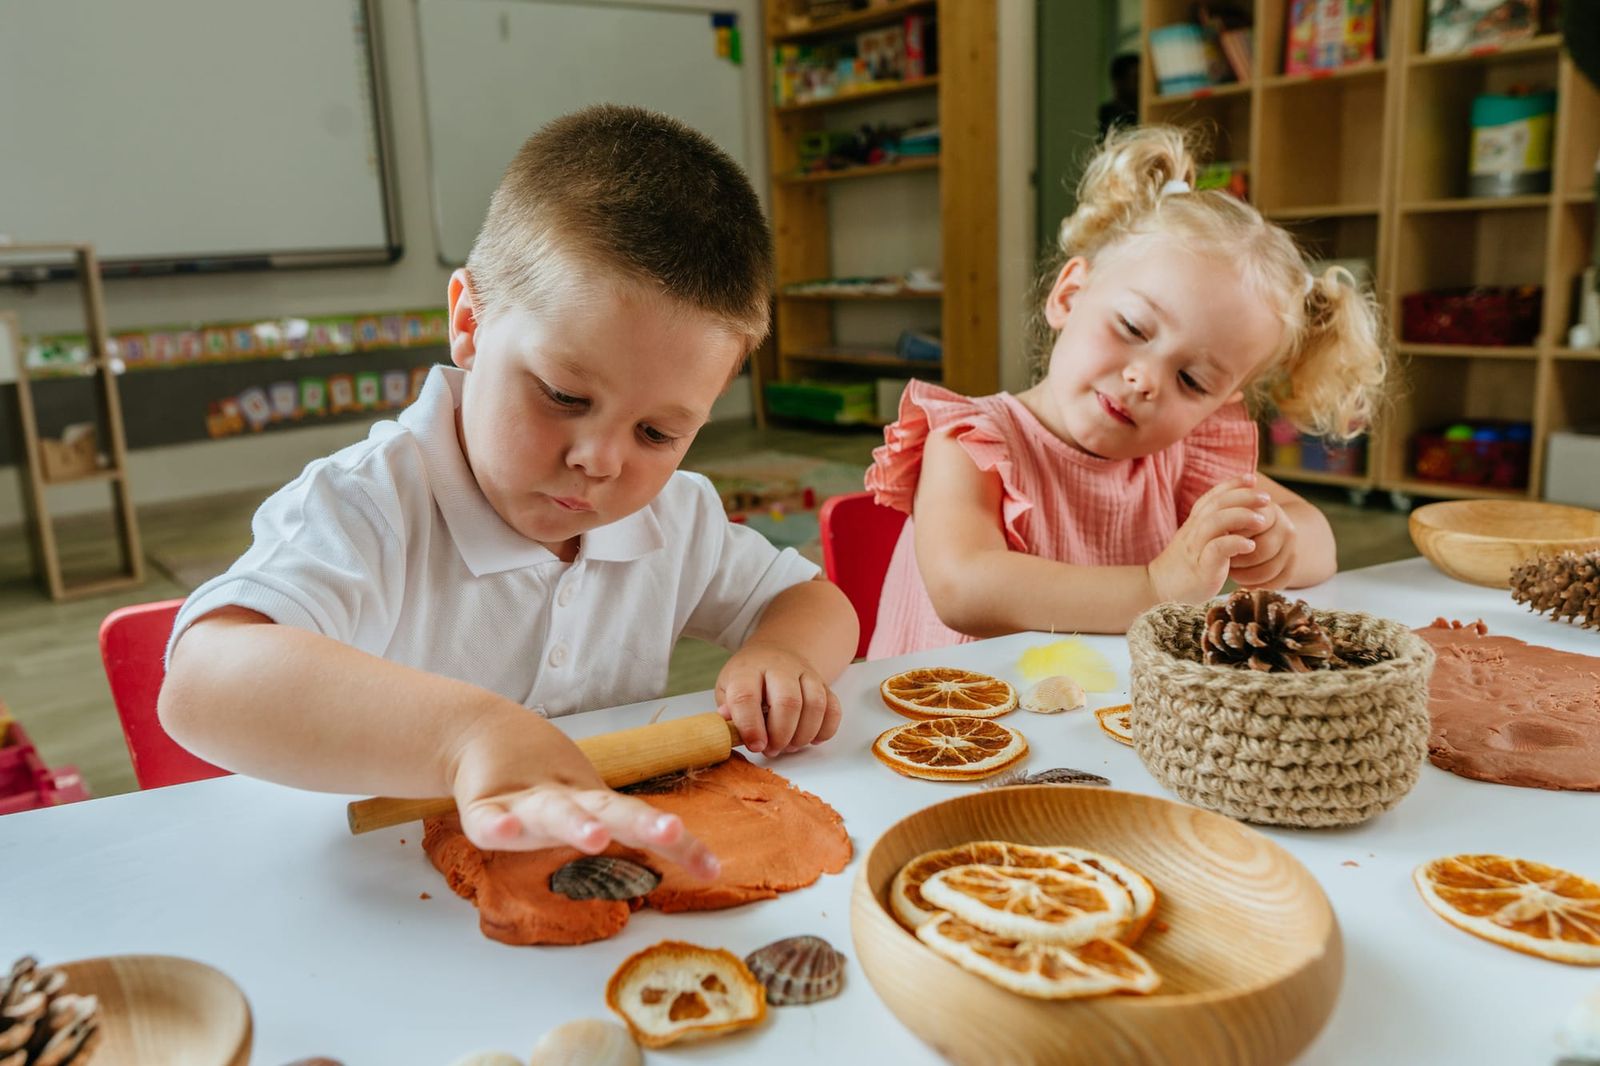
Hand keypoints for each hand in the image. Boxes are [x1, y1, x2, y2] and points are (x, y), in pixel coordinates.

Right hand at [446, 706, 719, 879]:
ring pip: (554, 814)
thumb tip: (703, 862)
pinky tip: (503, 830)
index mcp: (593, 807)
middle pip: (607, 812)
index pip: (642, 824)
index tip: (712, 868)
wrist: (486, 734)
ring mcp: (524, 805)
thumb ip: (637, 831)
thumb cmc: (545, 783)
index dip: (678, 845)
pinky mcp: (483, 809)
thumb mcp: (593, 807)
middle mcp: (566, 804)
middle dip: (641, 823)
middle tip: (670, 830)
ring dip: (576, 824)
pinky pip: (487, 822)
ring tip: (596, 837)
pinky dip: (496, 825)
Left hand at [715, 640, 841, 755]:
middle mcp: (780, 667)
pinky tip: (811, 739)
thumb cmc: (748, 678)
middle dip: (781, 735)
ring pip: (815, 704)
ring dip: (803, 734)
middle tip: (772, 749)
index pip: (747, 696)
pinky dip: (825, 730)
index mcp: (748, 669)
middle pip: (788, 701)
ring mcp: (805, 673)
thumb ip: (728, 711)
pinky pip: (833, 708)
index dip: (750, 726)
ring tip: (789, 746)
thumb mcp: (727, 688)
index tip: (755, 746)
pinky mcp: (823, 684)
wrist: (775, 653)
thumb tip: (730, 729)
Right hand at [1147, 476, 1271, 602]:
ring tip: (1262, 521)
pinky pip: (1216, 549)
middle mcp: (1193, 530)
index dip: (1232, 484)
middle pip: (1216, 504)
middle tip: (1267, 498)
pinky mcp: (1200, 567)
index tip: (1252, 479)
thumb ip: (1214, 527)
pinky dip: (1234, 543)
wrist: (1159, 589)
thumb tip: (1238, 514)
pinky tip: (1250, 545)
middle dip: (1243, 497)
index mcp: (1194, 522)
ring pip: (1215, 522)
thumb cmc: (1186, 566)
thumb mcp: (1198, 541)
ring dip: (1241, 517)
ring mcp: (1195, 548)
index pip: (1213, 496)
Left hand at [1228, 498, 1297, 587]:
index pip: (1254, 524)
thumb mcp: (1230, 512)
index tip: (1219, 539)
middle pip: (1263, 549)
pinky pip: (1275, 583)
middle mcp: (1286, 528)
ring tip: (1230, 571)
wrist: (1264, 535)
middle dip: (1238, 558)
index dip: (1233, 536)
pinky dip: (1255, 585)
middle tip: (1223, 559)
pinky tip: (1242, 580)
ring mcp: (1291, 549)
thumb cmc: (1236, 524)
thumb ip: (1223, 513)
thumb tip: (1212, 523)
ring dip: (1244, 575)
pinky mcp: (1292, 569)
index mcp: (1269, 510)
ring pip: (1269, 570)